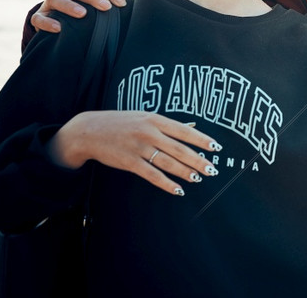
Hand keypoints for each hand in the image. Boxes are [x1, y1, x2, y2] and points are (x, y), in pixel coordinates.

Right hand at [31, 0, 125, 33]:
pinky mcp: (38, 17)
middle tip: (106, 7)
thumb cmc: (80, 12)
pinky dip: (47, 23)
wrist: (53, 22)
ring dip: (69, 5)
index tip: (122, 3)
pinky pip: (38, 18)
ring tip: (82, 14)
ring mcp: (49, 4)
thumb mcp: (91, 3)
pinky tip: (59, 28)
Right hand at [47, 111, 222, 195]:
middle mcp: (149, 132)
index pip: (184, 130)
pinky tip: (178, 190)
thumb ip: (168, 124)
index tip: (216, 148)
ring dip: (185, 172)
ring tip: (199, 178)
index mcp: (155, 119)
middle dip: (198, 160)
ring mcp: (139, 148)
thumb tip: (193, 126)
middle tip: (213, 169)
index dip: (202, 140)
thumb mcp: (145, 116)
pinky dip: (167, 183)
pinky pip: (152, 175)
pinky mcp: (129, 162)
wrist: (89, 130)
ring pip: (168, 162)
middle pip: (179, 148)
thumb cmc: (121, 122)